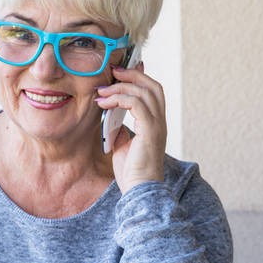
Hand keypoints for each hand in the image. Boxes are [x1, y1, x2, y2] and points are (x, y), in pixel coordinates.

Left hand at [95, 63, 166, 193]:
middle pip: (152, 86)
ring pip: (144, 92)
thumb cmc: (132, 172)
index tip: (118, 74)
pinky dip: (119, 99)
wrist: (139, 190)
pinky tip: (104, 103)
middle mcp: (160, 121)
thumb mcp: (123, 144)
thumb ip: (120, 128)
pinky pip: (137, 104)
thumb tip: (111, 115)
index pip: (152, 91)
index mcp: (155, 123)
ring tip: (101, 91)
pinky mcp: (150, 130)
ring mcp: (157, 125)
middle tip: (112, 72)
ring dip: (120, 87)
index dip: (138, 78)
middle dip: (131, 75)